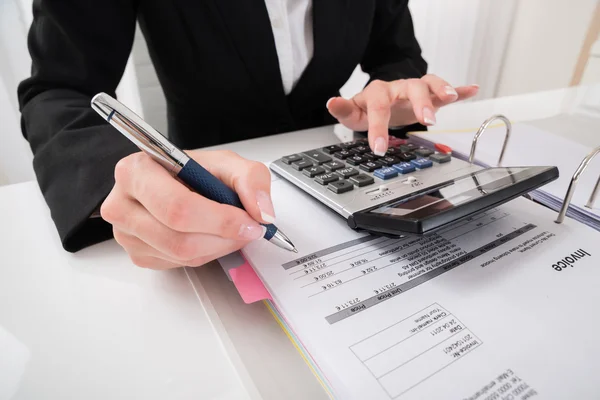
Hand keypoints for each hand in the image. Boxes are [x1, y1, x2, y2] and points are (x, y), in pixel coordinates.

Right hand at [100, 150, 274, 269]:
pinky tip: (209, 236)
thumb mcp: (225, 162)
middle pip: (178, 237)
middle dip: (222, 237)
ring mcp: (126, 233)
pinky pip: (178, 264)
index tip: (248, 221)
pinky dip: (204, 254)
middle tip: (248, 229)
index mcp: (137, 171)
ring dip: (217, 246)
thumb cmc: (191, 171)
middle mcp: (122, 203)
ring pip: (181, 255)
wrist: (172, 182)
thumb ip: (251, 179)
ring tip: (231, 230)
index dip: (220, 220)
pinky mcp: (137, 254)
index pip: (178, 206)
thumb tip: (261, 212)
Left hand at [327, 74, 478, 154]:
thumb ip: (343, 109)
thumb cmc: (368, 108)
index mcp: (379, 93)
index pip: (379, 108)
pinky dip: (460, 89)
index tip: (379, 149)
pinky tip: (471, 89)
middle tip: (427, 120)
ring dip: (442, 89)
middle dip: (421, 103)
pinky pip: (445, 90)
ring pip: (430, 83)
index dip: (378, 128)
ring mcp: (416, 90)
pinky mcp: (430, 95)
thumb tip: (331, 102)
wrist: (382, 98)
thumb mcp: (353, 112)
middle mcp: (399, 88)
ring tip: (451, 97)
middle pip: (412, 88)